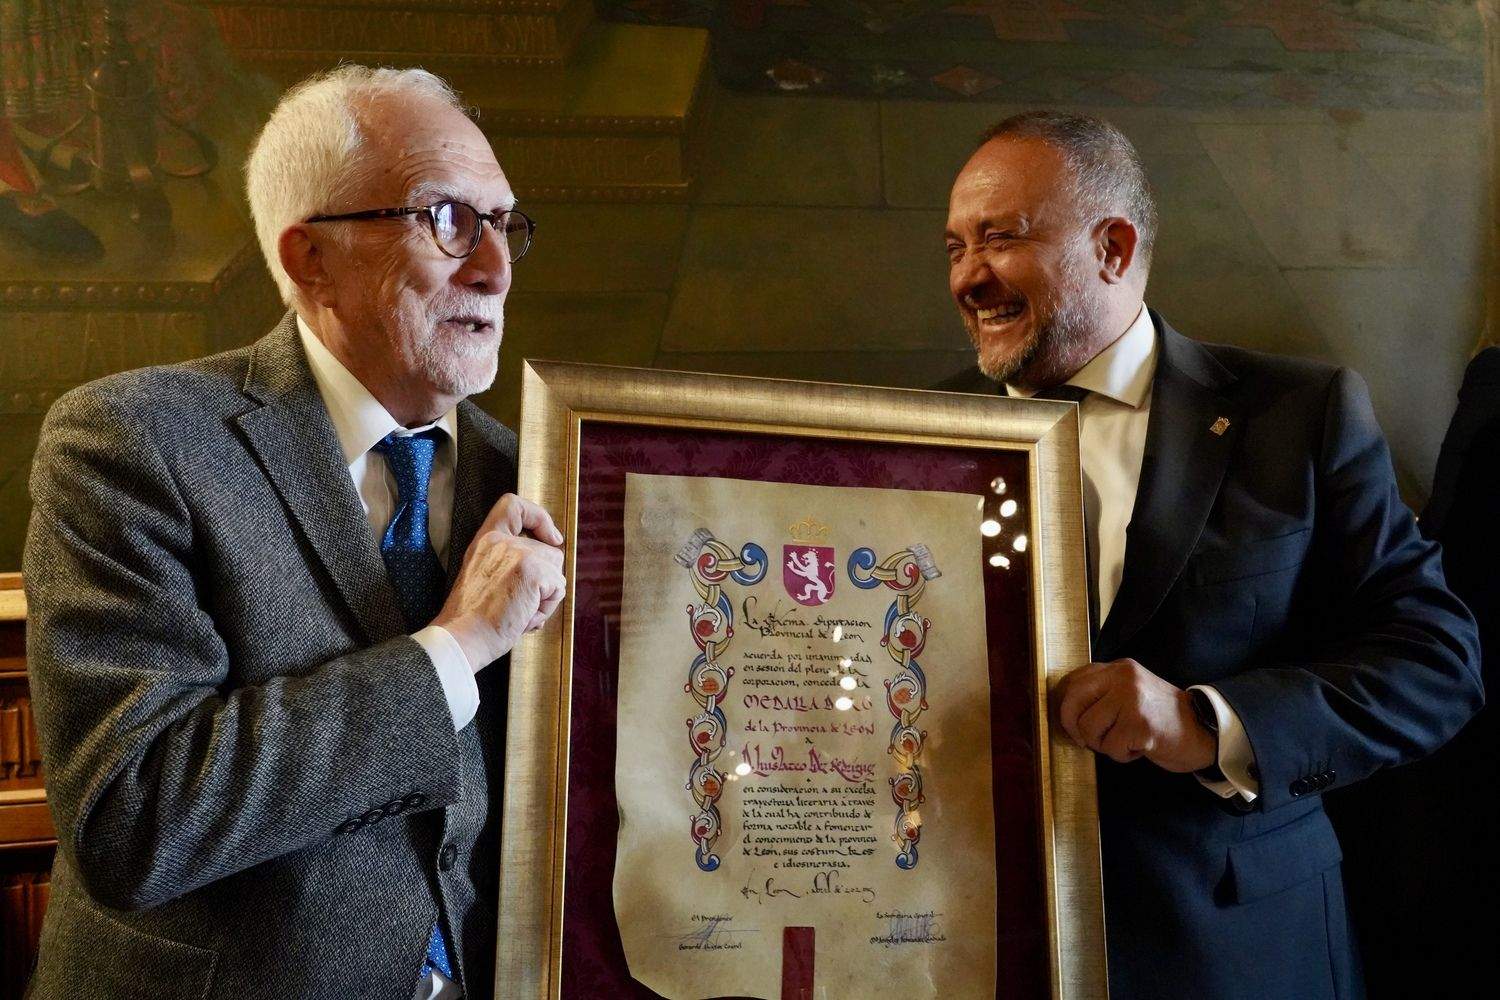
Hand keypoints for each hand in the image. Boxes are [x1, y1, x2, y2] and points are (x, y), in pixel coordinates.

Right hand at [433, 494, 565, 668]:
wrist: (462, 638)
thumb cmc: (472, 619)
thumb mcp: (484, 575)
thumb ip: (509, 561)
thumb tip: (549, 560)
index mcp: (485, 541)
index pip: (513, 505)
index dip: (539, 517)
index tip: (551, 537)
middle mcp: (501, 542)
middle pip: (550, 551)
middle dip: (544, 581)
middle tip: (519, 603)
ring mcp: (519, 554)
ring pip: (557, 572)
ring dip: (545, 597)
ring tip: (519, 611)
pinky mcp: (533, 572)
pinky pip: (558, 589)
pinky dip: (546, 608)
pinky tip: (524, 617)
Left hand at [1052, 658, 1215, 772]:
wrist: (1204, 731)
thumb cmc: (1161, 718)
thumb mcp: (1132, 692)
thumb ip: (1103, 692)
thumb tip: (1065, 709)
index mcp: (1119, 668)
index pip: (1075, 681)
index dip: (1066, 706)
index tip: (1072, 723)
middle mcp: (1124, 678)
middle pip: (1073, 700)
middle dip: (1074, 726)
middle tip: (1086, 740)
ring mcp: (1132, 700)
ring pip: (1089, 728)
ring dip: (1102, 744)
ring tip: (1124, 741)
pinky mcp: (1140, 725)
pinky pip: (1110, 747)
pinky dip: (1121, 755)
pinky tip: (1139, 748)